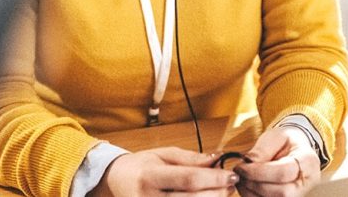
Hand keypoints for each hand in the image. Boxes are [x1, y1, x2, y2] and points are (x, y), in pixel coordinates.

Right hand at [90, 147, 238, 196]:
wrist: (116, 181)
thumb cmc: (141, 166)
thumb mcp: (163, 155)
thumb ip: (191, 158)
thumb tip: (217, 158)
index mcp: (149, 176)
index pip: (188, 179)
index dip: (213, 178)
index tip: (231, 174)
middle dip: (218, 192)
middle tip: (231, 183)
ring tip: (222, 192)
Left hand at [233, 127, 320, 196]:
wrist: (296, 149)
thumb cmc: (285, 142)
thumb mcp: (275, 136)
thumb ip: (262, 150)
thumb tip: (247, 163)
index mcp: (308, 161)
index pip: (284, 172)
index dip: (259, 172)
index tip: (241, 167)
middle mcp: (307, 182)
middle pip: (282, 193)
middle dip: (255, 185)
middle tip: (238, 174)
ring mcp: (300, 194)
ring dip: (252, 193)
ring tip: (241, 179)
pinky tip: (246, 187)